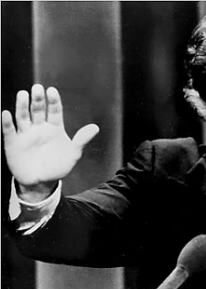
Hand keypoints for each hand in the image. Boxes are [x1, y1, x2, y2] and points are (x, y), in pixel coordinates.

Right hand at [1, 84, 98, 200]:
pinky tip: (6, 113)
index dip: (53, 101)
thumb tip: (95, 127)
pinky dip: (7, 122)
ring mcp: (26, 134)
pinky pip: (9, 131)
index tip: (52, 91)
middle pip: (38, 110)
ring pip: (23, 116)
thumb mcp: (73, 154)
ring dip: (22, 106)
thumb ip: (81, 140)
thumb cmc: (58, 166)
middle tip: (37, 88)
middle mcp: (39, 128)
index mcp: (55, 128)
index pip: (54, 110)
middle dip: (38, 99)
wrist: (42, 183)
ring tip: (23, 94)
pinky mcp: (13, 143)